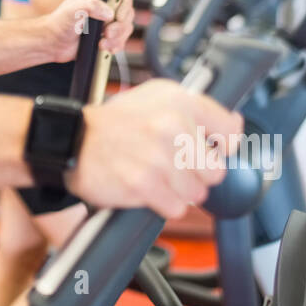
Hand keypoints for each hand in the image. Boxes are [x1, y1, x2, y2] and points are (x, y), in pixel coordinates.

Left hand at [43, 0, 134, 62]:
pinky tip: (104, 48)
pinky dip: (115, 46)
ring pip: (126, 29)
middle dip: (120, 26)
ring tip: (102, 44)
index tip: (118, 16)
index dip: (125, 4)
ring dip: (118, 38)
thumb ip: (91, 6)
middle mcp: (105, 7)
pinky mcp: (106, 37)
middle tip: (107, 33)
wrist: (52, 43)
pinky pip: (120, 41)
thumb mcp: (72, 10)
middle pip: (128, 13)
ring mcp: (107, 23)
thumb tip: (109, 13)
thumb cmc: (59, 23)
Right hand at [67, 78, 243, 216]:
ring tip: (156, 174)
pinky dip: (163, 204)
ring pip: (197, 192)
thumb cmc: (115, 123)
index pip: (230, 133)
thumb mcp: (157, 98)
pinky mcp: (143, 185)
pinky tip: (146, 187)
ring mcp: (157, 158)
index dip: (218, 147)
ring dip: (179, 190)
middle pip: (216, 170)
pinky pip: (175, 208)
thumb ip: (199, 110)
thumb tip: (234, 127)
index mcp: (179, 102)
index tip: (206, 149)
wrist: (72, 139)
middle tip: (173, 165)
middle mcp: (171, 126)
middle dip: (197, 173)